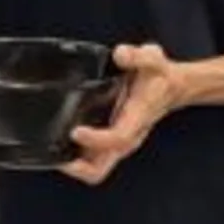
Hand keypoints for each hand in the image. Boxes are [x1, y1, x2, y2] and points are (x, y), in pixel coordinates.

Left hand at [62, 44, 186, 185]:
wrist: (172, 87)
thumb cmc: (159, 75)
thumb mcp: (152, 58)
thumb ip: (137, 55)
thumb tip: (120, 54)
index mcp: (137, 118)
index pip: (117, 138)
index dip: (96, 139)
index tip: (75, 131)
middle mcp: (127, 136)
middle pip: (101, 168)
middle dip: (78, 168)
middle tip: (56, 157)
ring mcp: (119, 143)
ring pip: (95, 168)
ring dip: (74, 165)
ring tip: (51, 152)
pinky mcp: (113, 142)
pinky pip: (93, 160)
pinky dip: (77, 157)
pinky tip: (59, 142)